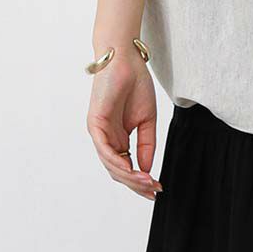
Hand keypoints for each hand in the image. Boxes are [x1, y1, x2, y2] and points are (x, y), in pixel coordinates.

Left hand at [86, 49, 162, 199]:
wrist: (126, 60)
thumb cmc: (136, 84)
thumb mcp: (148, 121)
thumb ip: (147, 145)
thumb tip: (147, 169)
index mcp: (118, 138)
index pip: (127, 167)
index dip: (140, 181)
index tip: (157, 189)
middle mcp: (107, 138)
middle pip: (118, 171)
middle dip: (136, 184)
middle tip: (154, 191)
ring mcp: (99, 132)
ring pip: (111, 164)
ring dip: (130, 177)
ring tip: (148, 183)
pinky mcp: (95, 124)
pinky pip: (105, 150)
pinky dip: (118, 162)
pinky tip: (133, 169)